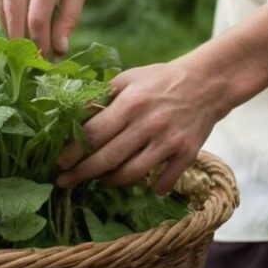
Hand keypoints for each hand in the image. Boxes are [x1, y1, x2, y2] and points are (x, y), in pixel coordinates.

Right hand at [0, 0, 89, 56]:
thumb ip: (70, 14)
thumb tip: (60, 48)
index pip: (38, 21)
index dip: (40, 46)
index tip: (47, 61)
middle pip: (16, 23)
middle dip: (26, 47)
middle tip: (36, 61)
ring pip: (3, 16)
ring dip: (15, 35)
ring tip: (30, 44)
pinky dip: (7, 18)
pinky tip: (20, 21)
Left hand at [55, 3, 267, 193]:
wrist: (209, 82)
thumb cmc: (161, 80)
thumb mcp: (128, 79)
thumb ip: (101, 97)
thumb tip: (71, 115)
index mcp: (131, 103)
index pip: (93, 133)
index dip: (72, 151)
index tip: (58, 163)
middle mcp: (148, 124)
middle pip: (107, 158)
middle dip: (81, 174)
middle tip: (64, 182)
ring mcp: (169, 142)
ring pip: (132, 174)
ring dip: (111, 182)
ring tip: (102, 179)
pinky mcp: (187, 154)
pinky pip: (163, 182)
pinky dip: (150, 188)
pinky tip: (141, 184)